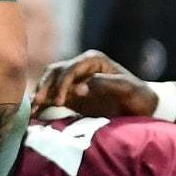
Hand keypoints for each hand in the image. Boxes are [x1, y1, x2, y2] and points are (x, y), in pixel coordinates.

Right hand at [36, 50, 156, 116]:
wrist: (143, 107)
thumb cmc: (138, 95)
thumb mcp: (127, 88)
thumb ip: (104, 84)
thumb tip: (79, 88)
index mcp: (92, 60)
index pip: (70, 68)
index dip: (62, 84)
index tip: (61, 102)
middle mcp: (80, 67)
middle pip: (54, 72)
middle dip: (45, 87)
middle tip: (38, 104)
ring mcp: (74, 81)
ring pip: (49, 82)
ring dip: (40, 94)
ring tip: (33, 110)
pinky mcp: (71, 95)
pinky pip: (52, 96)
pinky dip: (42, 104)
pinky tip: (34, 114)